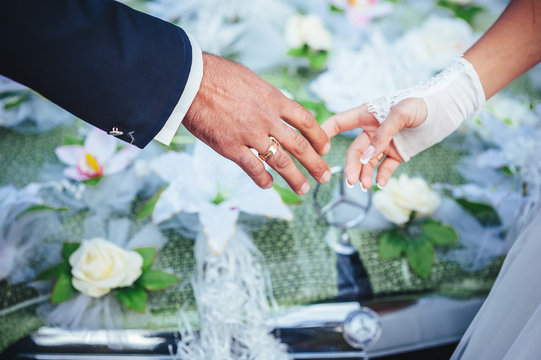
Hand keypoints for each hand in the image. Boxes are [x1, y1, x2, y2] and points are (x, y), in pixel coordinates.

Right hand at [183, 53, 330, 194]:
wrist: (190, 80)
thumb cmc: (218, 75)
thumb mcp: (251, 80)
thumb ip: (265, 97)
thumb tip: (274, 105)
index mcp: (274, 99)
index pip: (305, 120)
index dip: (319, 136)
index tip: (325, 148)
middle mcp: (267, 119)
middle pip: (299, 145)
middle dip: (315, 163)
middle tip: (325, 176)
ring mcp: (250, 135)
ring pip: (281, 162)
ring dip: (295, 178)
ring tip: (304, 188)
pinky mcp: (231, 147)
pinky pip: (253, 168)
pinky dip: (263, 179)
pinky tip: (268, 185)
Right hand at [321, 98, 426, 188]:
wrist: (446, 109)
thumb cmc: (421, 104)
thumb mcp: (400, 114)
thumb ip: (382, 136)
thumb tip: (366, 158)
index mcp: (367, 115)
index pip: (339, 123)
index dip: (325, 133)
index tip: (316, 147)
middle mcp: (372, 131)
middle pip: (354, 151)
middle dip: (351, 166)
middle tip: (351, 181)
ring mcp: (384, 143)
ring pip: (367, 162)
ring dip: (364, 174)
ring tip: (366, 187)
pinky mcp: (397, 153)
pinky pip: (385, 167)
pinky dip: (382, 176)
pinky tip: (380, 184)